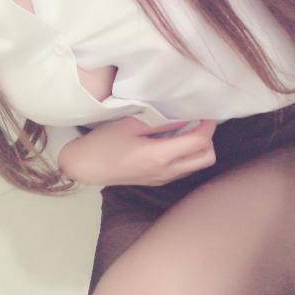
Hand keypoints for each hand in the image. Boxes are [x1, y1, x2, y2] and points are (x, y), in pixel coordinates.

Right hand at [58, 116, 217, 185]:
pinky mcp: (158, 181)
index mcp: (160, 156)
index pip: (200, 142)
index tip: (205, 112)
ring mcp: (163, 179)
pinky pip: (184, 168)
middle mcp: (167, 171)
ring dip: (198, 147)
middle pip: (207, 158)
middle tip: (198, 122)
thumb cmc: (104, 143)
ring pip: (197, 165)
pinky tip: (173, 141)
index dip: (208, 125)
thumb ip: (162, 122)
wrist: (86, 167)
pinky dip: (187, 154)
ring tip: (185, 129)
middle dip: (208, 138)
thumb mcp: (132, 124)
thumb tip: (185, 117)